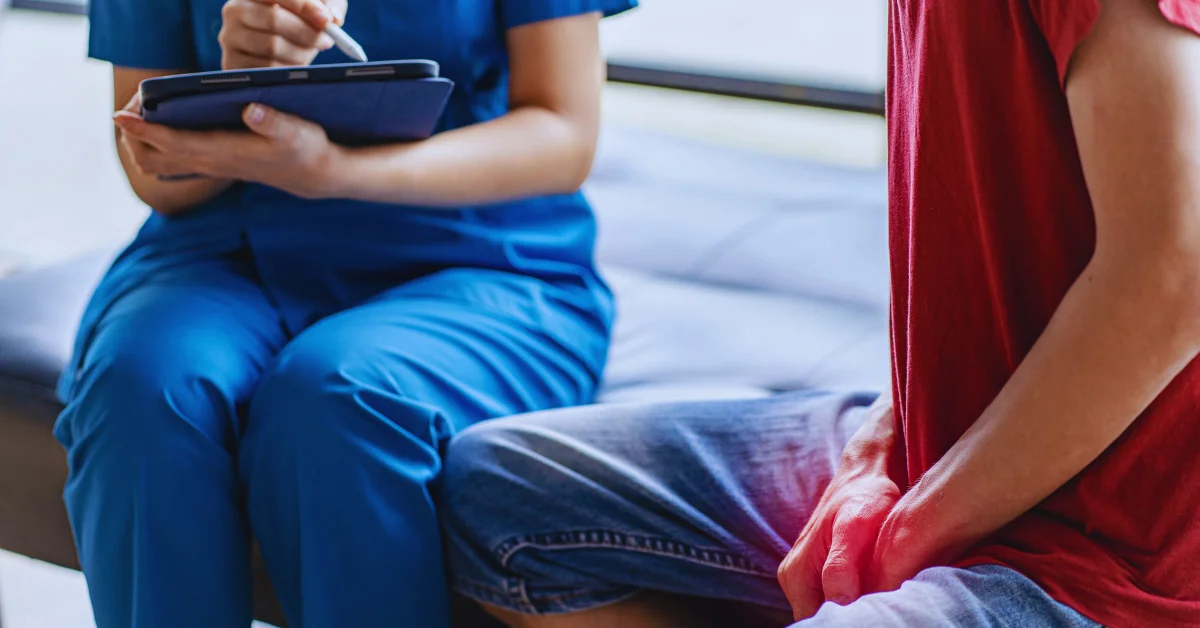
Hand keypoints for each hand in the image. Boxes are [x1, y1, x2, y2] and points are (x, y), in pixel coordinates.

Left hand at [113, 103, 339, 198]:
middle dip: (133, 135)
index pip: (174, 144)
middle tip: (134, 106)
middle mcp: (210, 162)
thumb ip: (274, 122)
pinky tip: (158, 123)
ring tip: (140, 114)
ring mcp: (208, 166)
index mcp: (225, 152)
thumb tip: (251, 110)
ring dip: (138, 141)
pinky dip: (153, 144)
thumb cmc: (306, 148)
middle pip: (151, 159)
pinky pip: (167, 161)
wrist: (313, 175)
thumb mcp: (297, 131)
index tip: (121, 115)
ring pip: (155, 163)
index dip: (145, 130)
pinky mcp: (211, 164)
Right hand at [219, 0, 347, 68]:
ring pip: (272, 46)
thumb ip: (328, 4)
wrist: (276, 52)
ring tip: (311, 52)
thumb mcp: (315, 7)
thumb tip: (333, 18)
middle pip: (274, 20)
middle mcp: (234, 10)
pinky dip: (288, 69)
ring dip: (301, 52)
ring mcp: (229, 37)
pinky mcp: (231, 63)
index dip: (303, 5)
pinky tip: (296, 65)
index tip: (326, 20)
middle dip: (306, 32)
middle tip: (327, 40)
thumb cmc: (299, 22)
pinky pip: (266, 69)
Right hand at [777, 398, 901, 620]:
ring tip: (885, 600)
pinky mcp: (823, 577)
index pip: (816, 624)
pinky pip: (839, 603)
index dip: (846, 623)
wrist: (866, 476)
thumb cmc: (864, 497)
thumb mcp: (854, 526)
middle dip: (853, 619)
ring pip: (833, 614)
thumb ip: (840, 566)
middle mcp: (795, 581)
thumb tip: (837, 603)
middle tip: (886, 607)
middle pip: (822, 621)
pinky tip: (879, 592)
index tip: (875, 616)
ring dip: (858, 612)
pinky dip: (860, 602)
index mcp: (795, 575)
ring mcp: (807, 580)